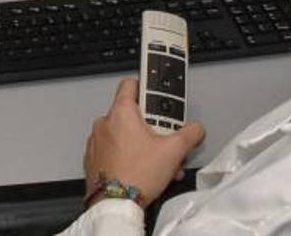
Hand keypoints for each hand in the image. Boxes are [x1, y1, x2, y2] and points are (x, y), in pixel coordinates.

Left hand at [83, 79, 204, 206]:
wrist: (115, 205)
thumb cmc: (138, 174)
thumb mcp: (173, 151)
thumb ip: (189, 134)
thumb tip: (196, 129)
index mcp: (121, 113)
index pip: (131, 84)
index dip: (146, 88)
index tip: (158, 98)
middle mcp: (104, 123)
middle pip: (132, 115)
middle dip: (152, 128)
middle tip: (165, 140)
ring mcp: (97, 142)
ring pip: (124, 136)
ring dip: (143, 145)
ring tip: (159, 163)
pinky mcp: (94, 160)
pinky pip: (114, 151)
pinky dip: (128, 157)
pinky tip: (144, 171)